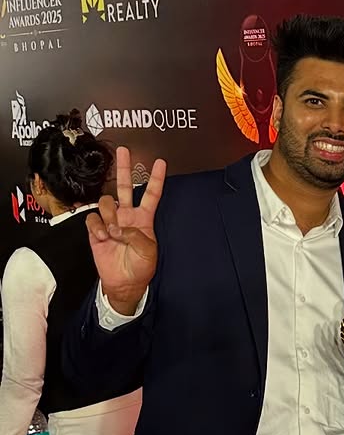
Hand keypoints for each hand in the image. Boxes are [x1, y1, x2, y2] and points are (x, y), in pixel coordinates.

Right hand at [86, 146, 166, 315]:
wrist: (123, 283)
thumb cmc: (140, 268)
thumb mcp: (148, 252)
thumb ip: (136, 235)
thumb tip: (118, 226)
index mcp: (144, 219)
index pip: (151, 194)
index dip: (156, 178)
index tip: (160, 162)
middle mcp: (127, 216)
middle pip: (124, 186)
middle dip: (124, 168)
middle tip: (125, 151)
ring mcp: (111, 221)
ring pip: (106, 201)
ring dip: (109, 214)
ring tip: (112, 232)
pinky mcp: (96, 230)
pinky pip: (92, 218)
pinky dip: (97, 226)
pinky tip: (102, 236)